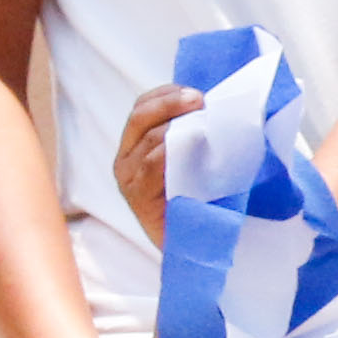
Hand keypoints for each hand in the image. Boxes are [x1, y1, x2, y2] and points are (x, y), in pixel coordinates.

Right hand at [107, 84, 207, 237]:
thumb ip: (189, 133)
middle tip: (200, 100)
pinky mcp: (137, 197)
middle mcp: (125, 160)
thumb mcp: (190, 158)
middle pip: (140, 117)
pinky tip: (195, 146)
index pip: (142, 107)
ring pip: (149, 139)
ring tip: (207, 124)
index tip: (195, 92)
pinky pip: (152, 165)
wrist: (195, 244)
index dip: (167, 94)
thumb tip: (212, 104)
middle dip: (170, 103)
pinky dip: (173, 151)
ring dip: (179, 127)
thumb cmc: (198, 197)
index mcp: (134, 145)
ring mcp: (128, 179)